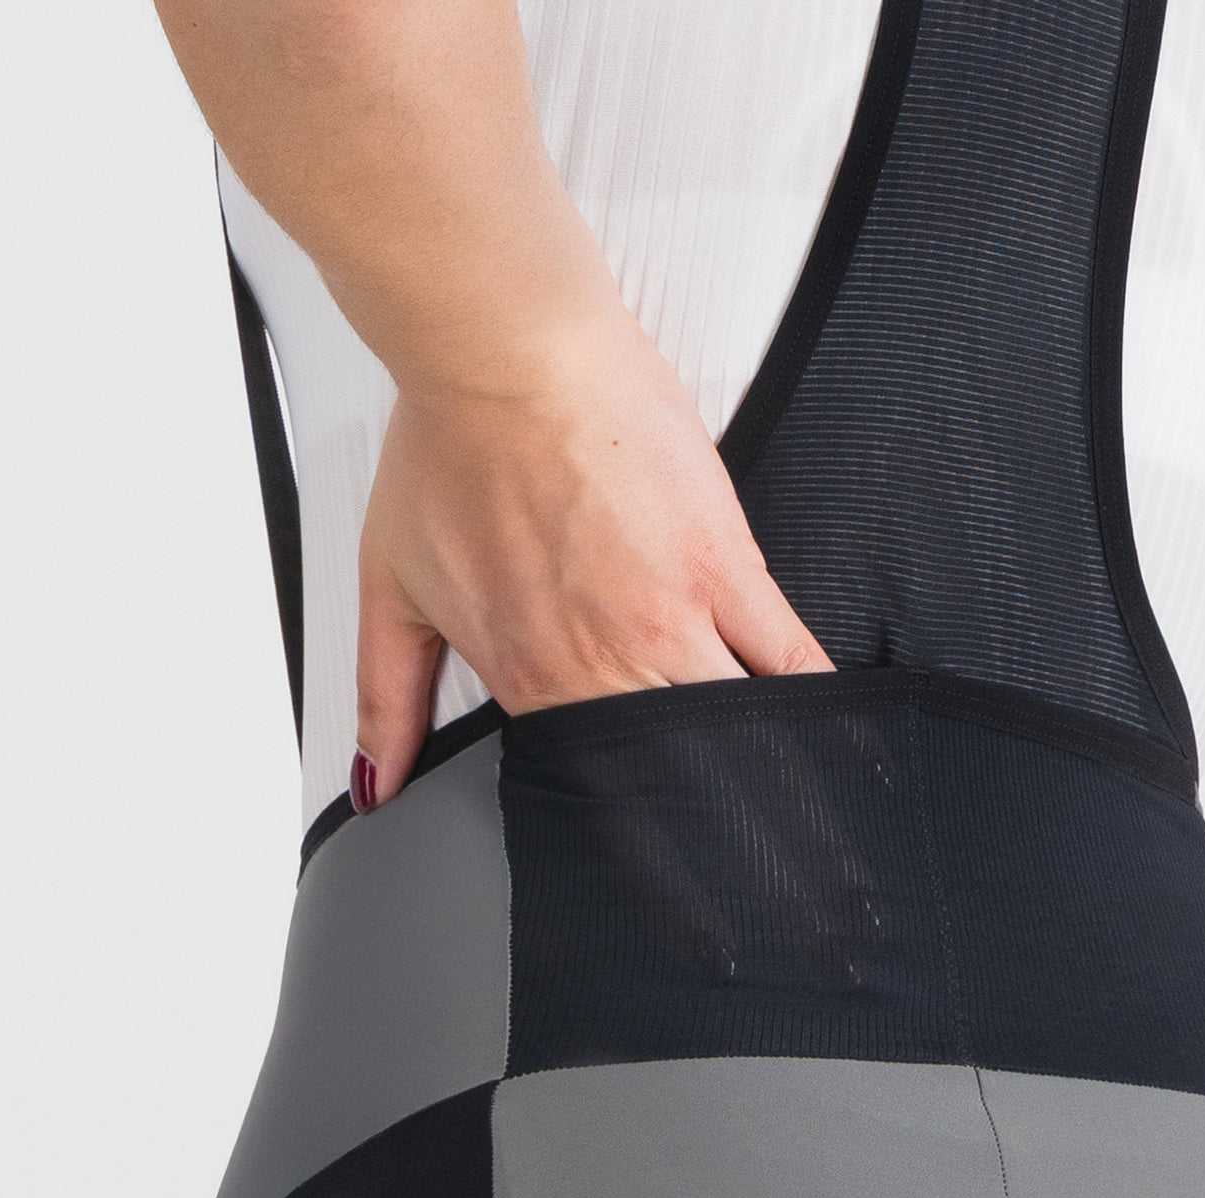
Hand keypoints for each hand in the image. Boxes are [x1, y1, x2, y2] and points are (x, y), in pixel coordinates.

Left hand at [352, 300, 834, 807]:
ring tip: (783, 795)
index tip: (651, 827)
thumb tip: (375, 784)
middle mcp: (599, 664)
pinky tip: (829, 727)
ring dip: (756, 766)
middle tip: (729, 837)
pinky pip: (787, 655)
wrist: (505, 353)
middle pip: (671, 770)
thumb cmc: (456, 446)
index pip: (593, 778)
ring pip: (731, 728)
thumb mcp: (391, 586)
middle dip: (702, 808)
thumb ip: (386, 700)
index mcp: (528, 675)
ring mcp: (669, 618)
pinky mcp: (722, 565)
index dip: (629, 809)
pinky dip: (811, 698)